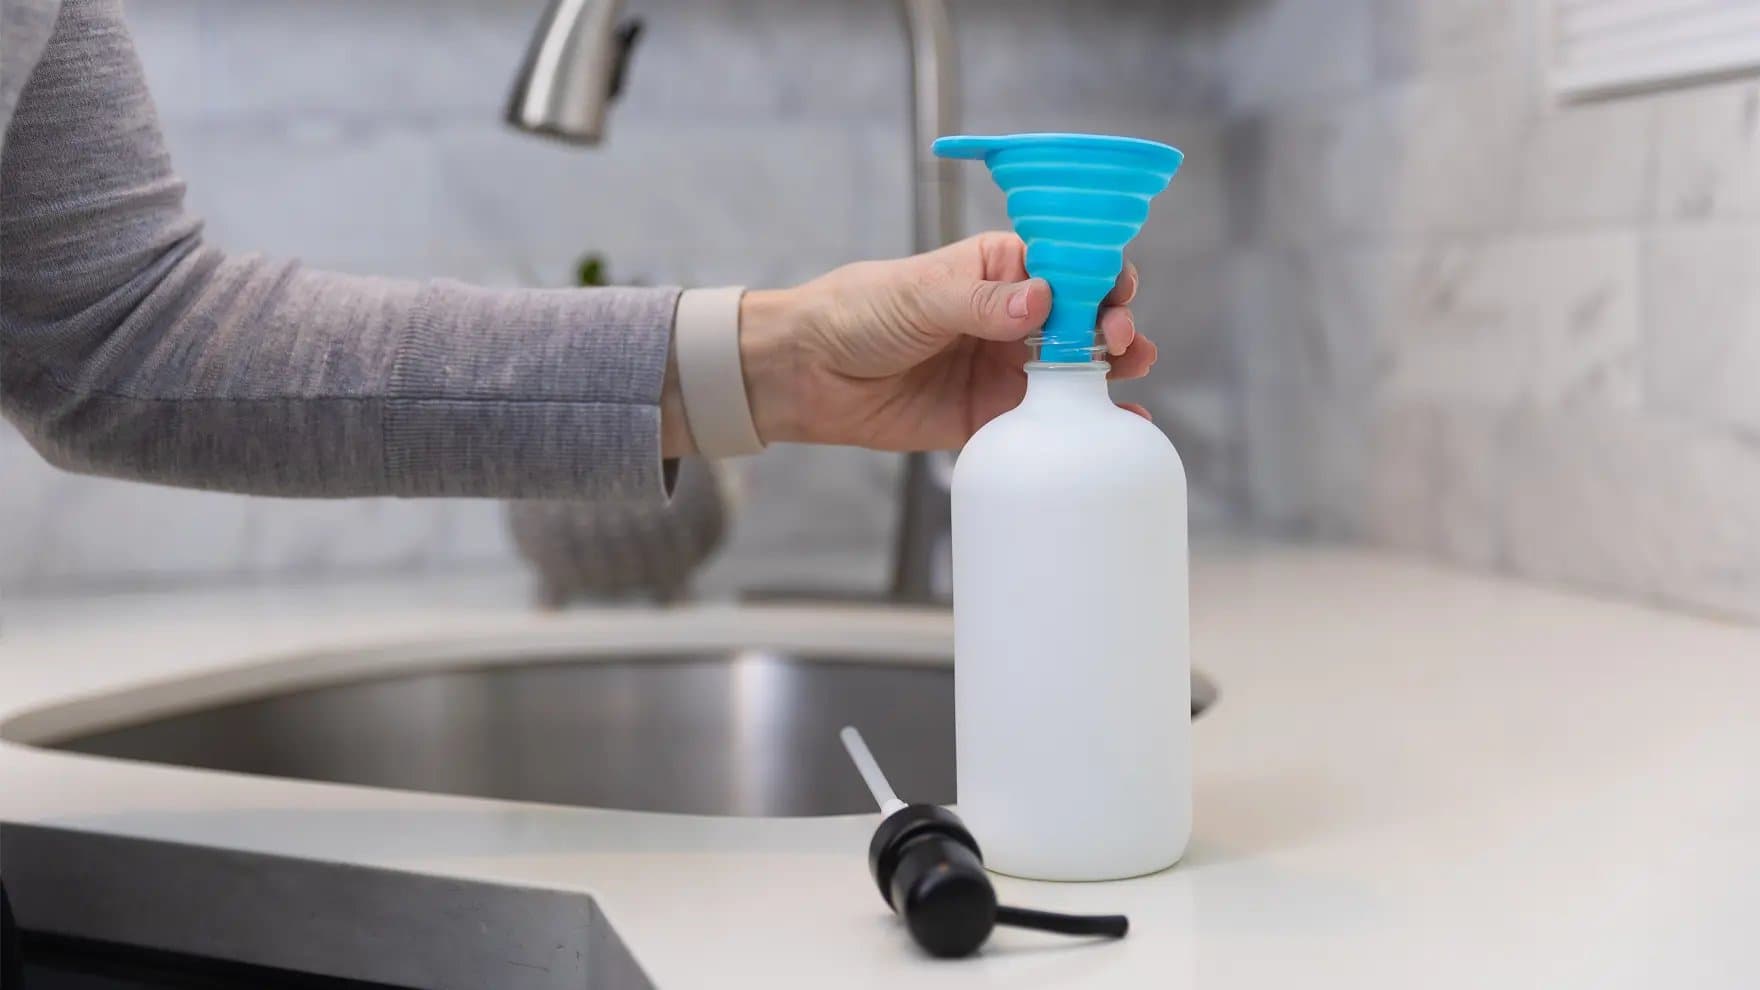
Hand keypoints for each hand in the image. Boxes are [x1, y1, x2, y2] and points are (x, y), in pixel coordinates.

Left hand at [739, 232, 1154, 450]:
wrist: (806, 373)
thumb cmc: (856, 312)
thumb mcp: (918, 294)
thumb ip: (981, 302)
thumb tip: (1042, 301)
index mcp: (998, 268)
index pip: (1065, 264)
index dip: (1098, 274)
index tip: (1113, 291)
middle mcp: (1011, 315)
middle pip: (1083, 316)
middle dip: (1113, 321)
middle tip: (1119, 337)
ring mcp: (1004, 366)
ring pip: (1074, 368)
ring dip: (1112, 367)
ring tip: (1133, 367)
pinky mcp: (991, 415)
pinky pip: (1046, 422)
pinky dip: (1083, 425)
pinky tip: (1117, 427)